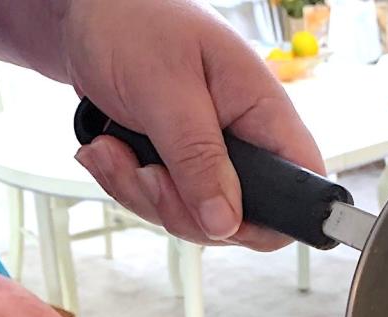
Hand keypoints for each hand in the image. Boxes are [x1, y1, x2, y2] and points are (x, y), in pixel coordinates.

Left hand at [63, 0, 324, 249]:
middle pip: (239, 221)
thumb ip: (197, 159)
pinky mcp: (177, 168)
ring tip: (112, 147)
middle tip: (147, 171)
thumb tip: (226, 223)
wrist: (85, 10)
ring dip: (142, 196)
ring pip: (194, 220)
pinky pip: (161, 206)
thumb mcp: (166, 89)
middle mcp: (243, 142)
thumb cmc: (132, 20)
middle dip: (183, 211)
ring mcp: (209, 160)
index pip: (302, 186)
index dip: (275, 219)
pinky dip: (126, 187)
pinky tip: (107, 148)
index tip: (223, 222)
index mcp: (263, 113)